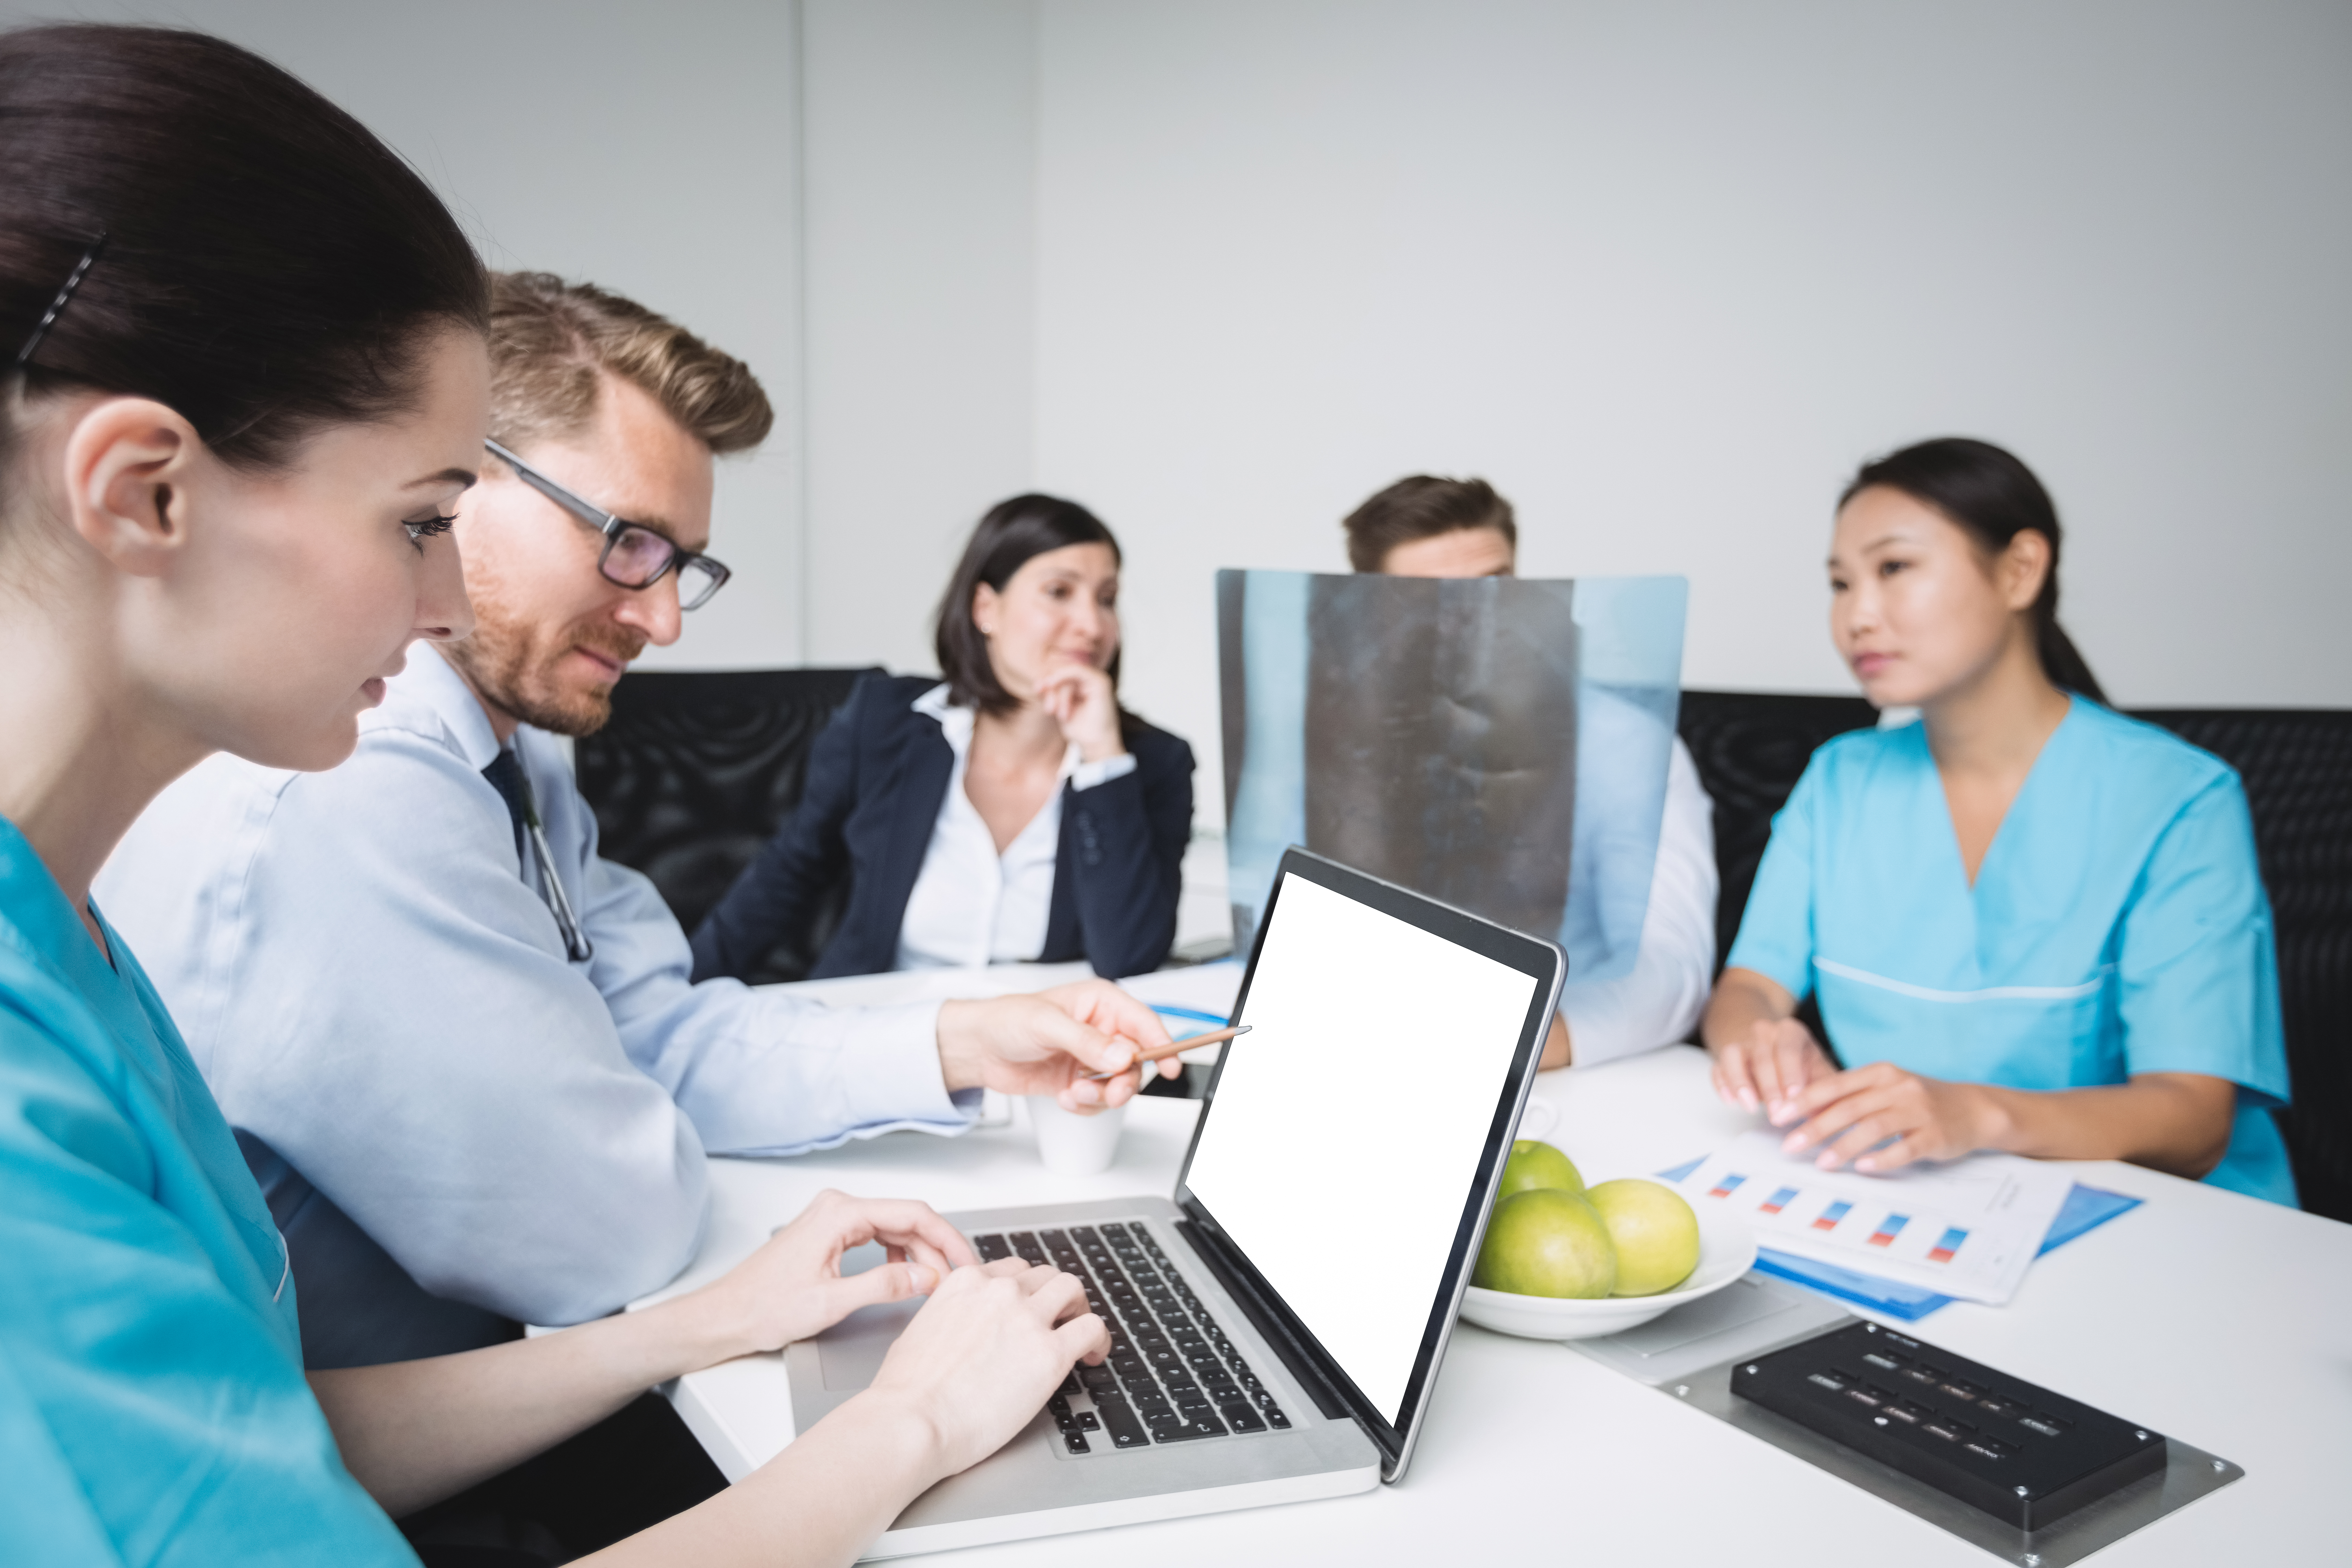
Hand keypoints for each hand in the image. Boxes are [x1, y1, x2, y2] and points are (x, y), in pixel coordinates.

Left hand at [686, 1189, 978, 1358]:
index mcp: (840, 1213)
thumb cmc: (764, 1307)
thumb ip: (885, 1285)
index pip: (912, 1213)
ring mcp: (832, 1219)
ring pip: (893, 1227)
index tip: (967, 1261)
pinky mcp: (830, 1234)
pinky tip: (905, 1274)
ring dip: (918, 1253)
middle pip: (905, 1219)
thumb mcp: (831, 1302)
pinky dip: (897, 1253)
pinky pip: (877, 1235)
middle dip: (935, 1249)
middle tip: (954, 1282)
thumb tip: (927, 1277)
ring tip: (933, 1283)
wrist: (727, 1316)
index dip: (947, 1237)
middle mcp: (837, 1207)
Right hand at [859, 1258, 1108, 1478]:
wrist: (913, 1421)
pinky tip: (1092, 1356)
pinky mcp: (1050, 1353)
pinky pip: (1091, 1328)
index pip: (1010, 1270)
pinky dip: (1098, 1339)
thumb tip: (961, 1329)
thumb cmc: (907, 1391)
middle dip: (1054, 1296)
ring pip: (1072, 1289)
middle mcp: (1000, 1292)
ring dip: (1078, 1308)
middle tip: (1059, 1319)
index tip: (1030, 1307)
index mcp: (966, 1283)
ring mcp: (1027, 1319)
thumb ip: (950, 1318)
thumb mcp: (920, 1331)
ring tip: (1079, 1333)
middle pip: (1044, 1275)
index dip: (1025, 1290)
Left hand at [937, 980, 1178, 1112]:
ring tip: (1076, 1094)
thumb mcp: (1046, 1024)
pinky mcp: (1079, 1081)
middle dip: (1125, 1081)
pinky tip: (1066, 1098)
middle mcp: (1102, 1031)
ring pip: (1120, 1084)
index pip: (1144, 1023)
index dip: (1162, 1043)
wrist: (978, 1049)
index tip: (1171, 1066)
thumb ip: (1086, 1041)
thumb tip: (1120, 1056)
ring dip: (1102, 1096)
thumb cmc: (1007, 1020)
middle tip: (1112, 1094)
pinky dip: (1086, 1105)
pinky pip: (1099, 1101)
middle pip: (1137, 1061)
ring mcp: (1091, 1059)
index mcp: (1101, 1004)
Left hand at [1033, 664, 1124, 763]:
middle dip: (1052, 689)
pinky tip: (1052, 685)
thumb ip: (1053, 694)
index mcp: (1084, 685)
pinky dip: (1062, 676)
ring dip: (1058, 693)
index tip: (1037, 690)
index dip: (1048, 680)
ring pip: (1068, 673)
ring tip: (1056, 713)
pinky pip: (1077, 670)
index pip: (1062, 674)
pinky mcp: (1101, 682)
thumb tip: (1038, 683)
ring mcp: (1097, 679)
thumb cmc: (1081, 730)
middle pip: (1064, 673)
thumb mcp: (1061, 709)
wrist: (1097, 746)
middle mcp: (1092, 680)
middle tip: (1048, 709)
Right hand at [1711, 1015, 1835, 1118]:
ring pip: (1732, 1054)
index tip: (1794, 1097)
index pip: (1788, 1049)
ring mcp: (1742, 1043)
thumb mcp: (1820, 1072)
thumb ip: (1827, 1090)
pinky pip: (1717, 1066)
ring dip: (1740, 1082)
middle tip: (1777, 1114)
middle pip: (1762, 1055)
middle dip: (1769, 1087)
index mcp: (1791, 1031)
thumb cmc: (1802, 1066)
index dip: (1790, 1074)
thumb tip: (1834, 1115)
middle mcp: (1764, 1032)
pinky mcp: (1725, 1058)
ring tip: (1749, 1107)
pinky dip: (1721, 1083)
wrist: (1774, 1049)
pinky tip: (1730, 1101)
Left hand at [1777, 1061, 2001, 1172]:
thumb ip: (1851, 1096)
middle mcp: (1898, 1088)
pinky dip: (1882, 1158)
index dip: (1804, 1100)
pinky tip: (1862, 1168)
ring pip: (1873, 1127)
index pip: (1835, 1084)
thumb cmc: (1919, 1100)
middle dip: (1815, 1127)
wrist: (1973, 1108)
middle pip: (1848, 1107)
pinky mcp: (1934, 1135)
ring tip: (1821, 1162)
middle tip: (1789, 1145)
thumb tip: (1805, 1112)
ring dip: (1843, 1146)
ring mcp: (1918, 1111)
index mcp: (1880, 1073)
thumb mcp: (1885, 1088)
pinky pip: (1904, 1147)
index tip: (1779, 1116)